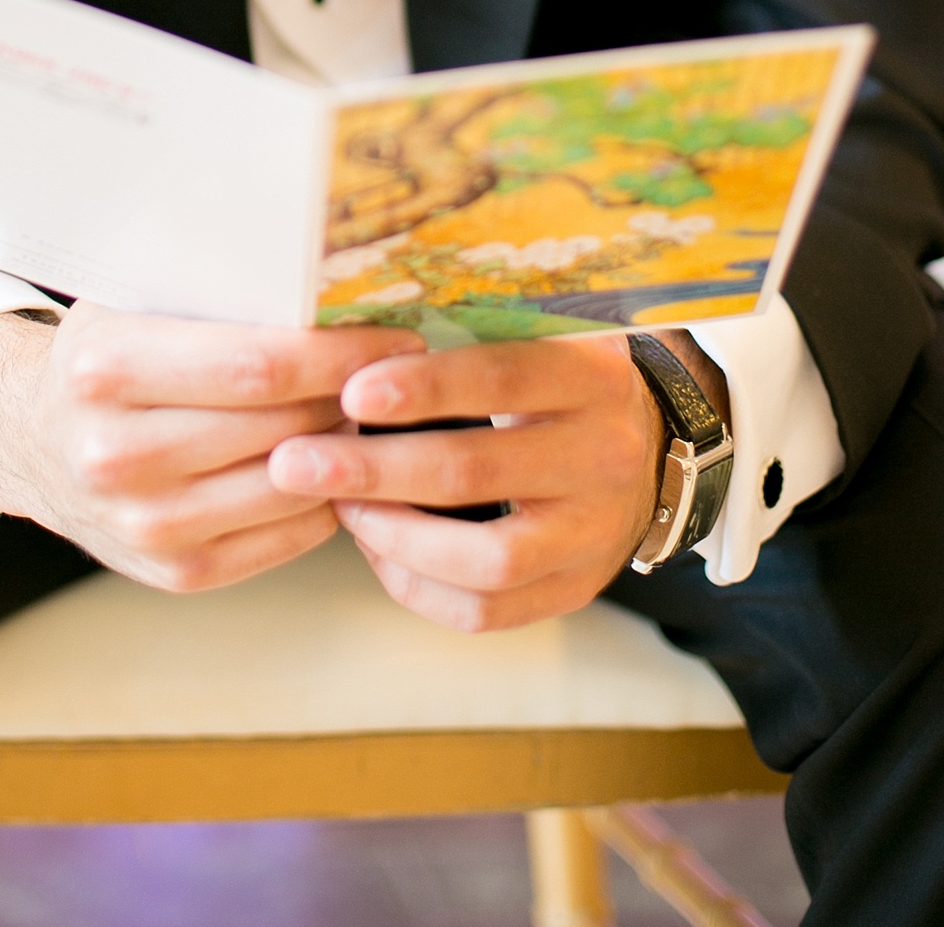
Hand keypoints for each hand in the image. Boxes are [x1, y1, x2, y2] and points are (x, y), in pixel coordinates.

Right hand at [0, 302, 421, 592]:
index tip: (394, 335)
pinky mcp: (176, 571)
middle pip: (280, 425)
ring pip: (292, 485)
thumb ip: (210, 284)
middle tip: (401, 370)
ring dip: (346, 448)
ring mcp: (145, 523)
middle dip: (353, 395)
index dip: (340, 352)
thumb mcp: (130, 298)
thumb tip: (322, 263)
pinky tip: (336, 462)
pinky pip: (287, 537)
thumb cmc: (106, 353)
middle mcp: (117, 453)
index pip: (255, 364)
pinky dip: (326, 498)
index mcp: (106, 368)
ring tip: (369, 409)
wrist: (33, 442)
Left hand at [267, 329, 725, 631]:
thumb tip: (349, 334)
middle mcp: (603, 457)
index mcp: (591, 377)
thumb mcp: (540, 336)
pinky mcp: (574, 590)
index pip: (502, 377)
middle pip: (475, 471)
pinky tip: (377, 548)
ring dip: (393, 535)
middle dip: (373, 469)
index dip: (423, 388)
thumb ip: (467, 333)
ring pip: (485, 559)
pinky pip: (485, 611)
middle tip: (295, 462)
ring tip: (339, 507)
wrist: (648, 449)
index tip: (349, 392)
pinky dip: (418, 585)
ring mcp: (594, 535)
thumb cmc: (556, 381)